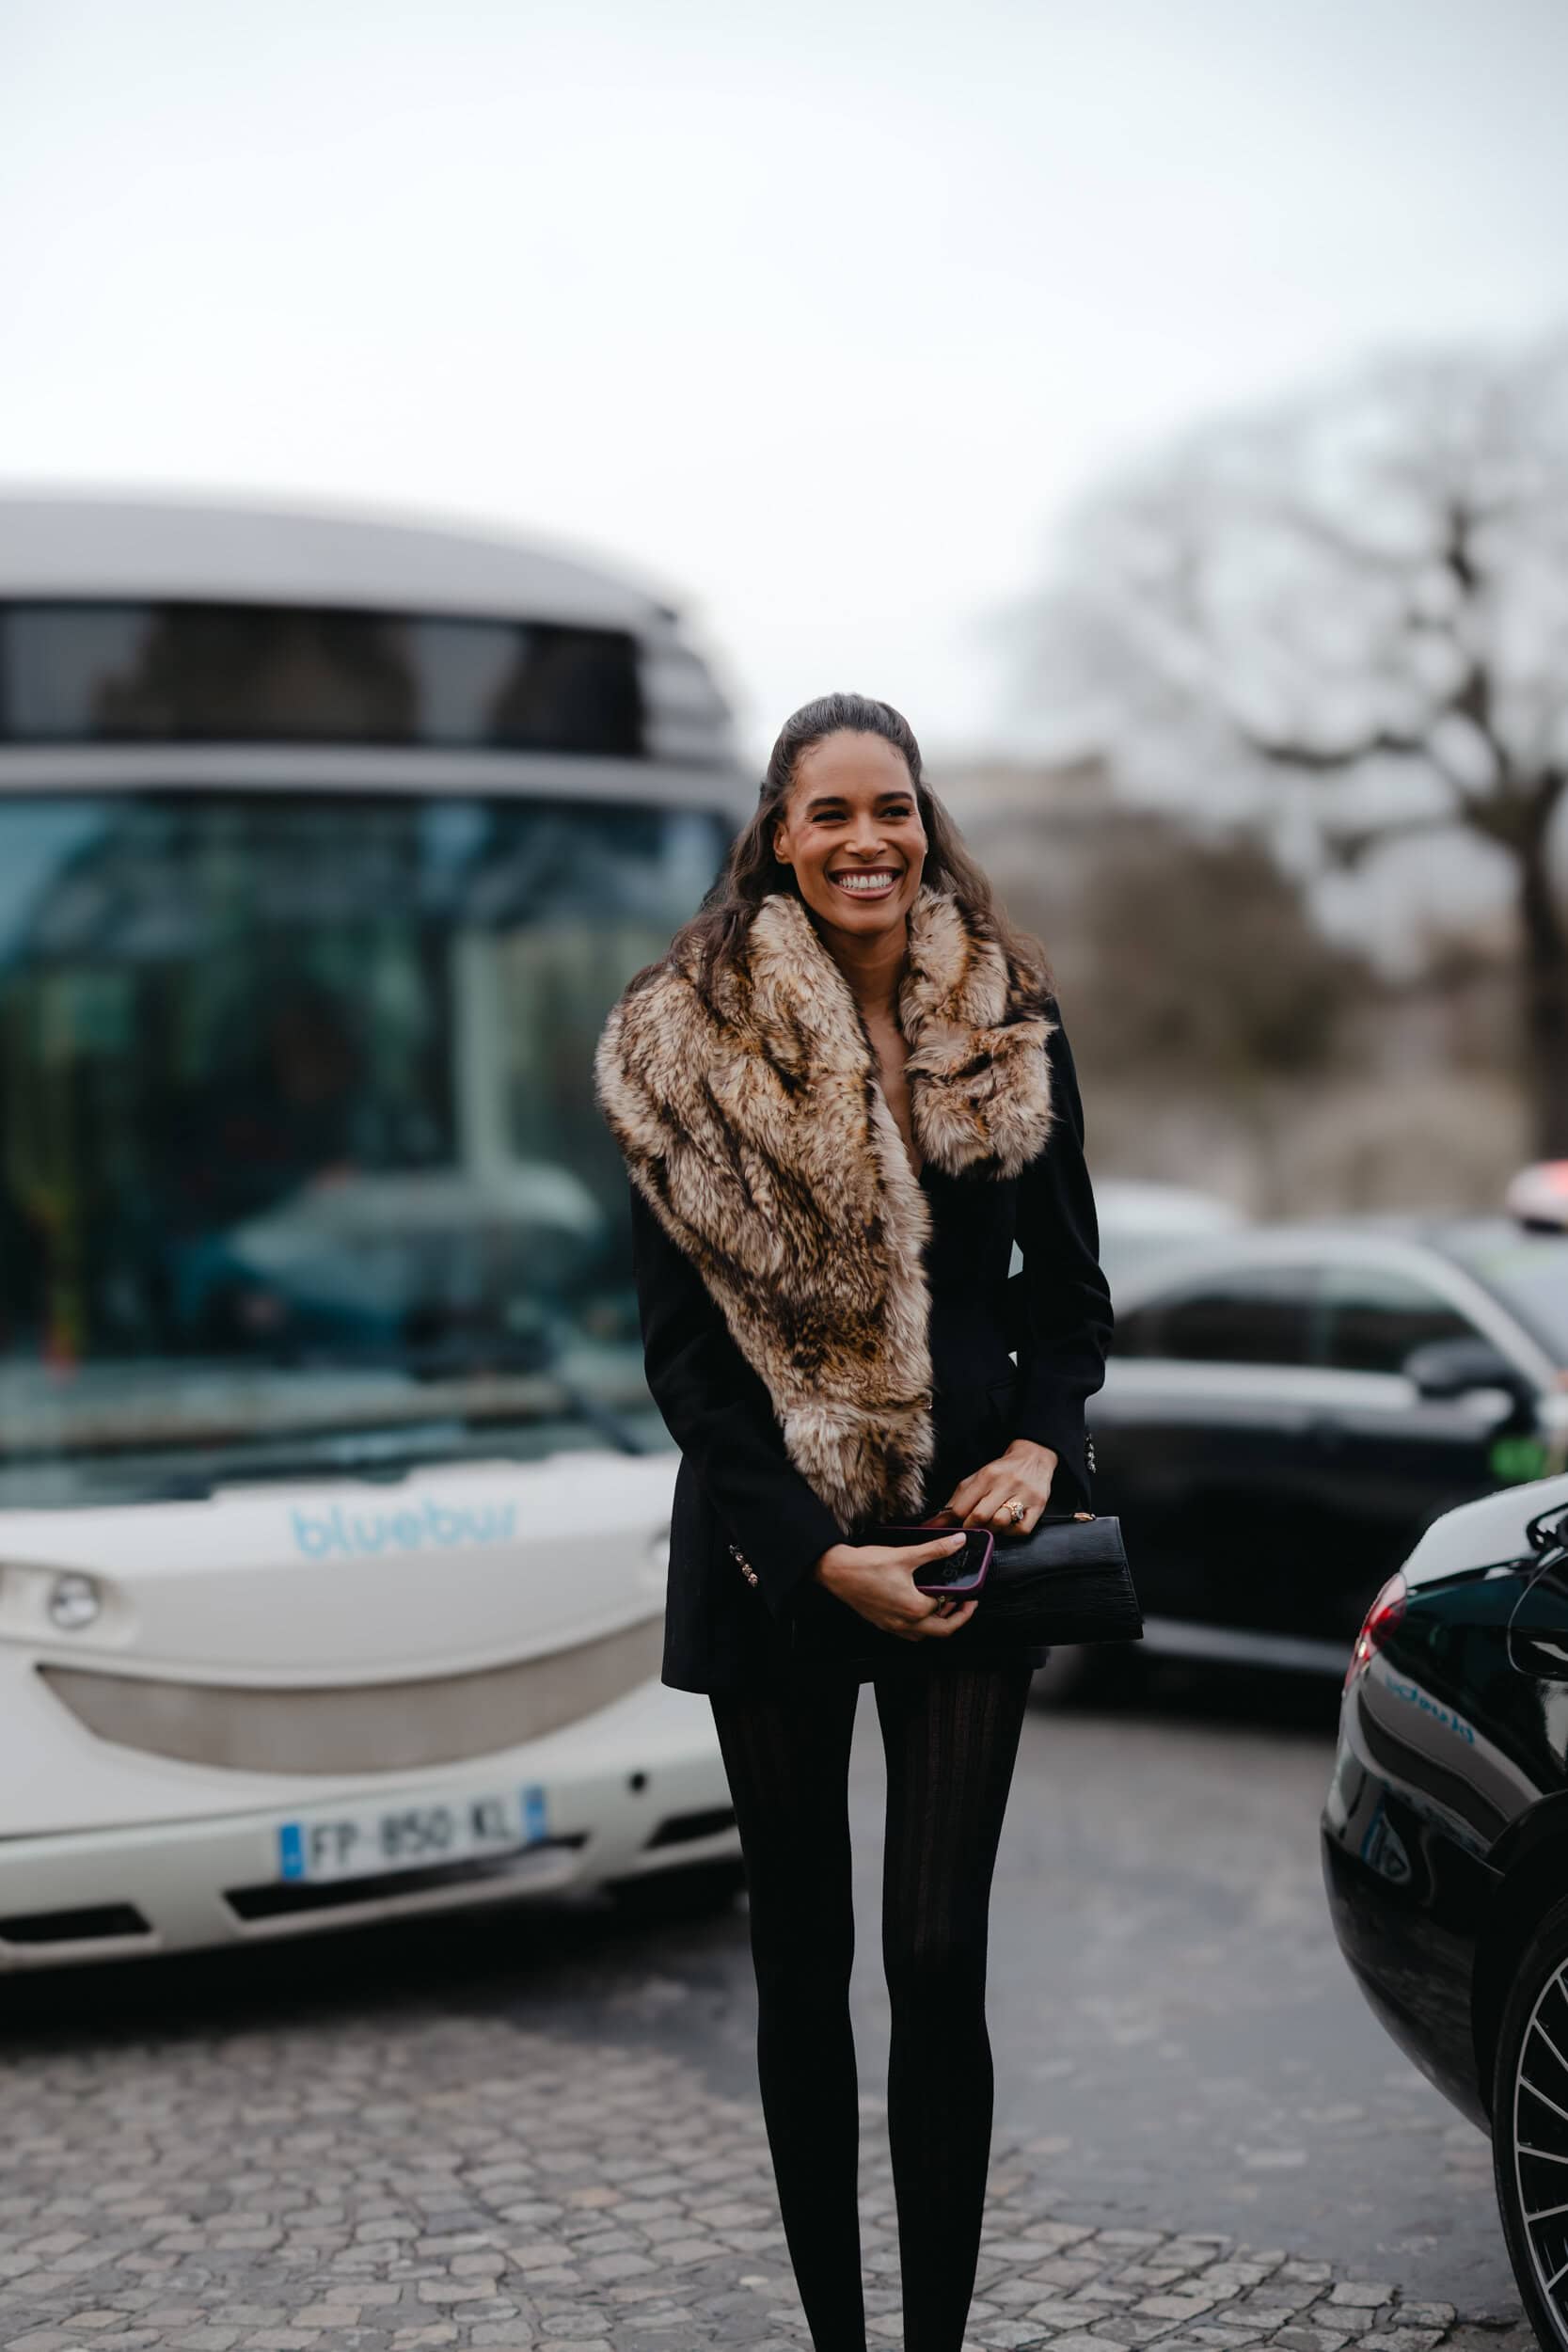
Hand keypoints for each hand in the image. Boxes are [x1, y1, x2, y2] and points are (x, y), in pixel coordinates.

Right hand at [811, 1533, 980, 1641]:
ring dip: (937, 1623)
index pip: (947, 1608)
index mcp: (915, 1608)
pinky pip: (908, 1632)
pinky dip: (920, 1624)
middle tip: (965, 1606)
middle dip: (957, 1618)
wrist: (836, 1571)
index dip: (961, 1599)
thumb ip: (936, 1549)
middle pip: (941, 1631)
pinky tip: (918, 1608)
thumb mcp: (906, 1555)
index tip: (968, 1591)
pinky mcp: (882, 1623)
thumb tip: (957, 1542)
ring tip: (943, 1605)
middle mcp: (904, 1622)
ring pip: (924, 1634)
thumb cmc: (866, 1566)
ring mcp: (892, 1625)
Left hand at [931, 1439, 1057, 1534]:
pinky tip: (1007, 1525)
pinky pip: (1021, 1529)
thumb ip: (958, 1499)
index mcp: (988, 1475)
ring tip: (990, 1525)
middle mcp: (1006, 1483)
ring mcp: (1025, 1494)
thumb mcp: (978, 1477)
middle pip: (980, 1516)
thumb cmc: (1002, 1470)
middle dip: (971, 1527)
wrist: (1033, 1457)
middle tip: (971, 1528)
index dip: (953, 1522)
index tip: (950, 1527)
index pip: (962, 1506)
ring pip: (1000, 1523)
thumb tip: (936, 1521)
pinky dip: (1011, 1532)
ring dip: (991, 1530)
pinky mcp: (1039, 1506)